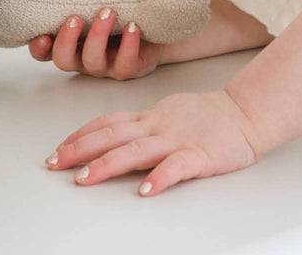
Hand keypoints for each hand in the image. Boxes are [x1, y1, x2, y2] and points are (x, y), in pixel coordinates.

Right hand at [28, 0, 162, 79]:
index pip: (47, 52)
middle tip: (75, 17)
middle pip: (63, 61)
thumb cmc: (120, 16)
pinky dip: (128, 43)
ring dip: (98, 35)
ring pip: (93, 61)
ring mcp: (106, 66)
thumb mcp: (102, 0)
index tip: (42, 35)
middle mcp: (84, 58)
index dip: (39, 48)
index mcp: (73, 43)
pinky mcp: (129, 68)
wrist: (154, 30)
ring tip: (108, 12)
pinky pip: (126, 63)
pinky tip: (132, 26)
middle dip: (66, 40)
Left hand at [45, 90, 260, 195]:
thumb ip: (143, 124)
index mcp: (150, 117)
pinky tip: (145, 190)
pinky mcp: (200, 155)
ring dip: (108, 164)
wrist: (246, 111)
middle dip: (80, 150)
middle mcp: (158, 126)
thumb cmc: (209, 115)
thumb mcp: (169, 112)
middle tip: (54, 163)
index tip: (59, 147)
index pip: (109, 122)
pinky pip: (177, 167)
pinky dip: (159, 178)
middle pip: (113, 136)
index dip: (82, 134)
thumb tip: (114, 135)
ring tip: (85, 178)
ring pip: (137, 150)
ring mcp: (177, 139)